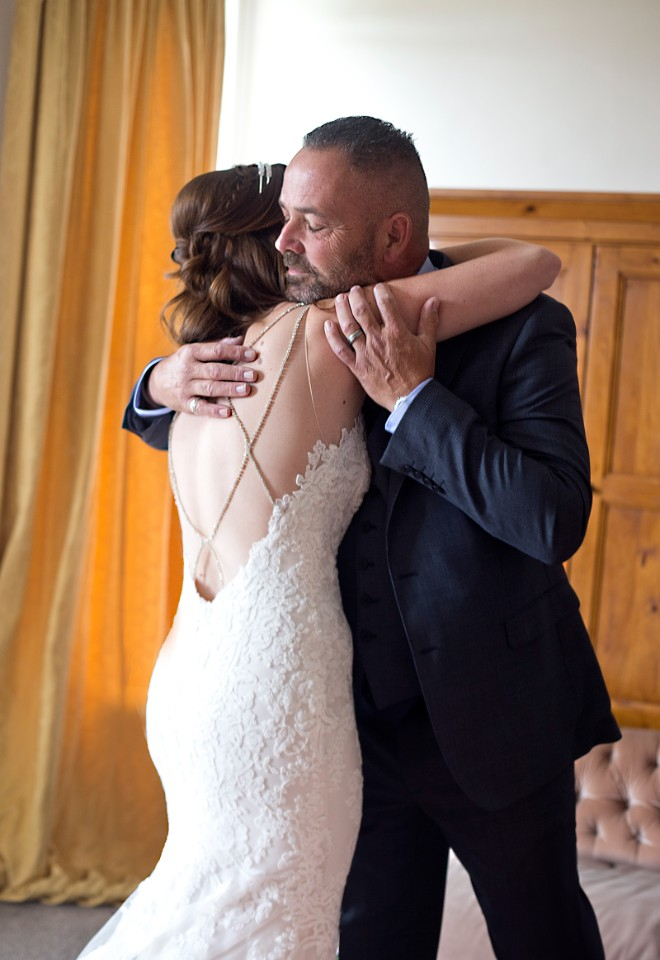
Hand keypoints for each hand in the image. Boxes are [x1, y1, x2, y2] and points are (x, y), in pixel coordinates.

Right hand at [145, 337, 257, 416]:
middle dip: (236, 372)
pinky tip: (228, 412)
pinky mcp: (184, 403)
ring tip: (246, 390)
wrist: (156, 382)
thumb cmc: (183, 364)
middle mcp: (187, 369)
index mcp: (191, 352)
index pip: (216, 350)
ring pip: (210, 388)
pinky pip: (200, 407)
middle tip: (254, 375)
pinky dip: (214, 410)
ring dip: (229, 389)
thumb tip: (240, 339)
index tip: (253, 355)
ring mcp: (185, 387)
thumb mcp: (194, 351)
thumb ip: (216, 345)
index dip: (235, 352)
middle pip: (215, 370)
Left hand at [325, 284, 438, 410]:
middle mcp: (378, 339)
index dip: (381, 292)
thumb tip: (433, 301)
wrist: (410, 397)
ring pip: (349, 327)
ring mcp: (365, 353)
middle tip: (354, 289)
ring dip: (342, 310)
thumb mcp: (428, 344)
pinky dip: (332, 337)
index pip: (386, 304)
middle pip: (362, 311)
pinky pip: (341, 350)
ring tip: (340, 299)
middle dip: (356, 297)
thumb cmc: (420, 372)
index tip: (378, 286)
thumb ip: (429, 321)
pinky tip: (327, 325)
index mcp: (396, 332)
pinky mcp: (357, 367)